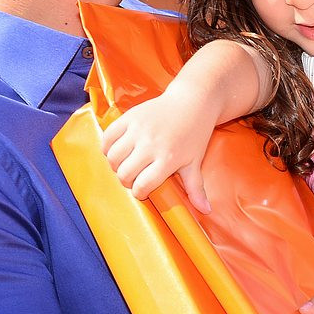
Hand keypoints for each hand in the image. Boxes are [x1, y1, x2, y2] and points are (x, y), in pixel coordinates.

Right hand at [101, 91, 216, 213]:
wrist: (192, 102)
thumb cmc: (195, 134)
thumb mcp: (195, 161)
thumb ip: (195, 188)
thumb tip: (205, 211)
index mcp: (167, 159)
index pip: (142, 186)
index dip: (140, 192)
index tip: (143, 190)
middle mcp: (150, 144)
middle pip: (124, 174)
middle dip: (127, 180)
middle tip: (134, 177)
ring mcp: (138, 130)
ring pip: (113, 157)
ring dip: (116, 165)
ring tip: (126, 163)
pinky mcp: (129, 117)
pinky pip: (108, 137)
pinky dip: (108, 147)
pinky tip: (118, 149)